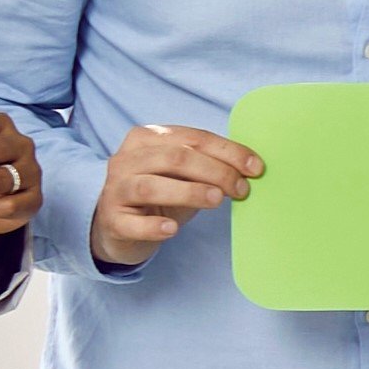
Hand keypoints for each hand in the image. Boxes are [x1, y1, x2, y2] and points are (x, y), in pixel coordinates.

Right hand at [88, 125, 259, 267]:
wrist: (119, 224)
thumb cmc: (161, 193)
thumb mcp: (183, 174)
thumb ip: (209, 165)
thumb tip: (252, 168)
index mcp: (146, 138)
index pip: (192, 138)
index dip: (228, 151)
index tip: (256, 168)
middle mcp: (126, 159)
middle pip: (175, 158)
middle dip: (215, 171)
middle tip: (241, 189)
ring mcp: (115, 190)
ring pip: (151, 186)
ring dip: (189, 192)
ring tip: (217, 200)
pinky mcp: (112, 220)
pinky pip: (131, 223)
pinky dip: (153, 226)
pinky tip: (172, 229)